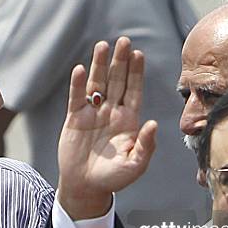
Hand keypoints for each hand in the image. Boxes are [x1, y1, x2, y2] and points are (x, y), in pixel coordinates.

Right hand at [57, 37, 157, 219]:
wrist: (86, 187)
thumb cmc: (114, 179)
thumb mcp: (135, 165)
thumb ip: (145, 145)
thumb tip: (153, 124)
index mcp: (129, 120)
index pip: (134, 91)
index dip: (136, 73)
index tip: (138, 54)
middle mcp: (111, 112)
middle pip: (116, 81)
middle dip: (120, 61)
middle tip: (123, 41)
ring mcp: (93, 113)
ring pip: (97, 84)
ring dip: (99, 65)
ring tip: (102, 45)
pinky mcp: (75, 118)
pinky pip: (77, 98)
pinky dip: (78, 84)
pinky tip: (80, 69)